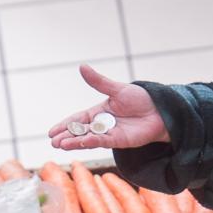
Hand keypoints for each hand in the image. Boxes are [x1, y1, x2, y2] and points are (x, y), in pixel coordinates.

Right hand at [48, 64, 169, 151]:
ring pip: (88, 139)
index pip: (77, 120)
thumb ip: (99, 82)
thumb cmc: (141, 98)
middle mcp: (102, 125)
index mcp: (99, 112)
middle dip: (66, 137)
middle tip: (53, 142)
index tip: (52, 132)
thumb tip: (82, 67)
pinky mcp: (120, 141)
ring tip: (61, 145)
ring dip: (75, 142)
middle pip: (80, 132)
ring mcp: (110, 134)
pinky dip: (92, 142)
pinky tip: (82, 143)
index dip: (65, 125)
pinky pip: (103, 142)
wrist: (161, 110)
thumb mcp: (117, 89)